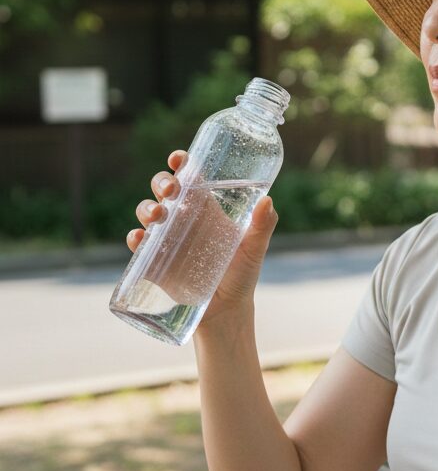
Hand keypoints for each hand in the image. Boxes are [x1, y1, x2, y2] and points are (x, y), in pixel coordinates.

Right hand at [127, 150, 278, 327]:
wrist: (226, 311)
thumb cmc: (242, 276)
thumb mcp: (254, 250)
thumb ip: (262, 226)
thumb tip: (268, 201)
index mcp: (207, 209)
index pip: (191, 178)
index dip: (181, 164)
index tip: (178, 158)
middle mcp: (184, 220)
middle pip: (165, 190)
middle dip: (162, 182)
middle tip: (170, 190)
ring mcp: (168, 240)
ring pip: (148, 212)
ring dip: (146, 207)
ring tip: (157, 215)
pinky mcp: (155, 262)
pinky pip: (140, 246)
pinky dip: (136, 239)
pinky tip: (140, 239)